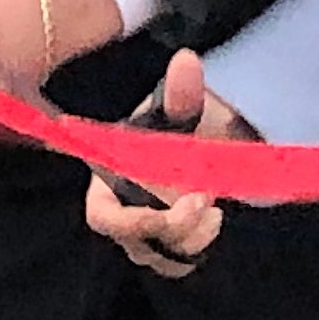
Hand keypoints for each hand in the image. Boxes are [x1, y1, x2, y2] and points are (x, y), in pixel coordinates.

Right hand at [83, 45, 251, 272]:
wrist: (193, 142)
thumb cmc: (171, 126)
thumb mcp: (175, 109)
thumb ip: (179, 92)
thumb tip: (187, 60)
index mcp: (109, 183)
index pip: (104, 217)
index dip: (130, 222)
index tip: (168, 208)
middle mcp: (124, 214)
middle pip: (137, 242)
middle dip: (172, 227)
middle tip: (204, 197)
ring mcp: (147, 235)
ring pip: (161, 256)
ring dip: (189, 240)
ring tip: (214, 208)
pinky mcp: (170, 244)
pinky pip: (179, 260)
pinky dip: (197, 245)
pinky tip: (215, 217)